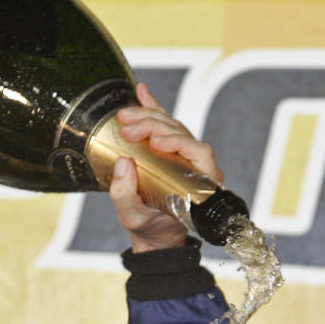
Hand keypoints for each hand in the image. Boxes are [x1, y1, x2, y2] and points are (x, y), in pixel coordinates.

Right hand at [108, 82, 222, 251]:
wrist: (154, 231)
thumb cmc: (150, 226)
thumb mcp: (134, 217)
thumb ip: (126, 195)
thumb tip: (123, 163)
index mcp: (201, 183)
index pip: (199, 152)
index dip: (180, 141)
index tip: (156, 142)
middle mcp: (196, 165)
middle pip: (181, 133)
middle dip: (154, 126)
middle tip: (129, 128)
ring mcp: (183, 154)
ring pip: (171, 125)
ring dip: (148, 116)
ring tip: (125, 115)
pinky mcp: (169, 148)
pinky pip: (163, 123)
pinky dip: (151, 107)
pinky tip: (141, 92)